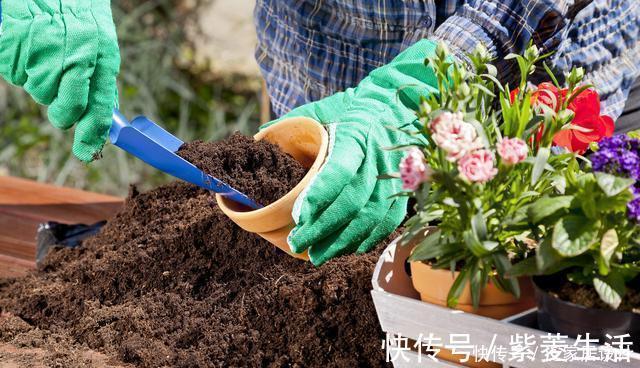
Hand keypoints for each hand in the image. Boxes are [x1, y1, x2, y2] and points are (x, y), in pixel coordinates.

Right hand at [0, 0, 119, 161]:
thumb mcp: (101, 44)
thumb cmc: (77, 15)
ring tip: (46, 56)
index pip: (98, 108)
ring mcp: (41, 53)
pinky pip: (17, 76)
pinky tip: (30, 49)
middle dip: (62, 112)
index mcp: (100, 57)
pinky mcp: (13, 47)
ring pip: (39, 94)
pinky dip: (21, 68)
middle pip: (65, 109)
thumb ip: (101, 80)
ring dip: (41, 83)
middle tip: (61, 99)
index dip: (92, 134)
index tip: (87, 152)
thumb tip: (104, 117)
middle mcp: (73, 57)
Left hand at [264, 40, 439, 264]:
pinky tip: (348, 248)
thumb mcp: (324, 108)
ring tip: (318, 254)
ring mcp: (394, 176)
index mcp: (355, 136)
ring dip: (343, 241)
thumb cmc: (353, 108)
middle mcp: (377, 158)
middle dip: (324, 228)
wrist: (397, 104)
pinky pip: (388, 221)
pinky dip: (367, 238)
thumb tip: (260, 135)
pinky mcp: (403, 189)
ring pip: (371, 217)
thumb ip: (294, 123)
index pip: (338, 171)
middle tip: (298, 243)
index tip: (299, 217)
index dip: (319, 197)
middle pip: (353, 202)